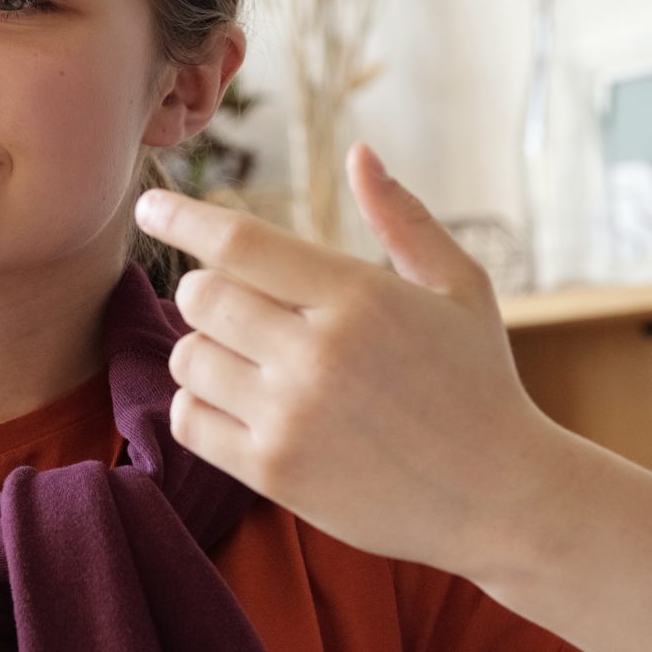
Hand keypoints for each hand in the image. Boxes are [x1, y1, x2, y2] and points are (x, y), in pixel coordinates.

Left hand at [136, 141, 572, 577]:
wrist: (500, 498)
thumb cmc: (478, 383)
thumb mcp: (459, 289)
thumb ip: (403, 219)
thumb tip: (359, 154)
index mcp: (359, 296)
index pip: (239, 243)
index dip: (183, 219)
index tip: (151, 207)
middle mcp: (317, 354)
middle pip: (200, 297)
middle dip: (207, 293)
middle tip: (239, 307)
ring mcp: (291, 417)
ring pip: (188, 359)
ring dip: (204, 351)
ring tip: (250, 360)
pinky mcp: (273, 472)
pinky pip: (188, 421)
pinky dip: (199, 405)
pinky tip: (240, 403)